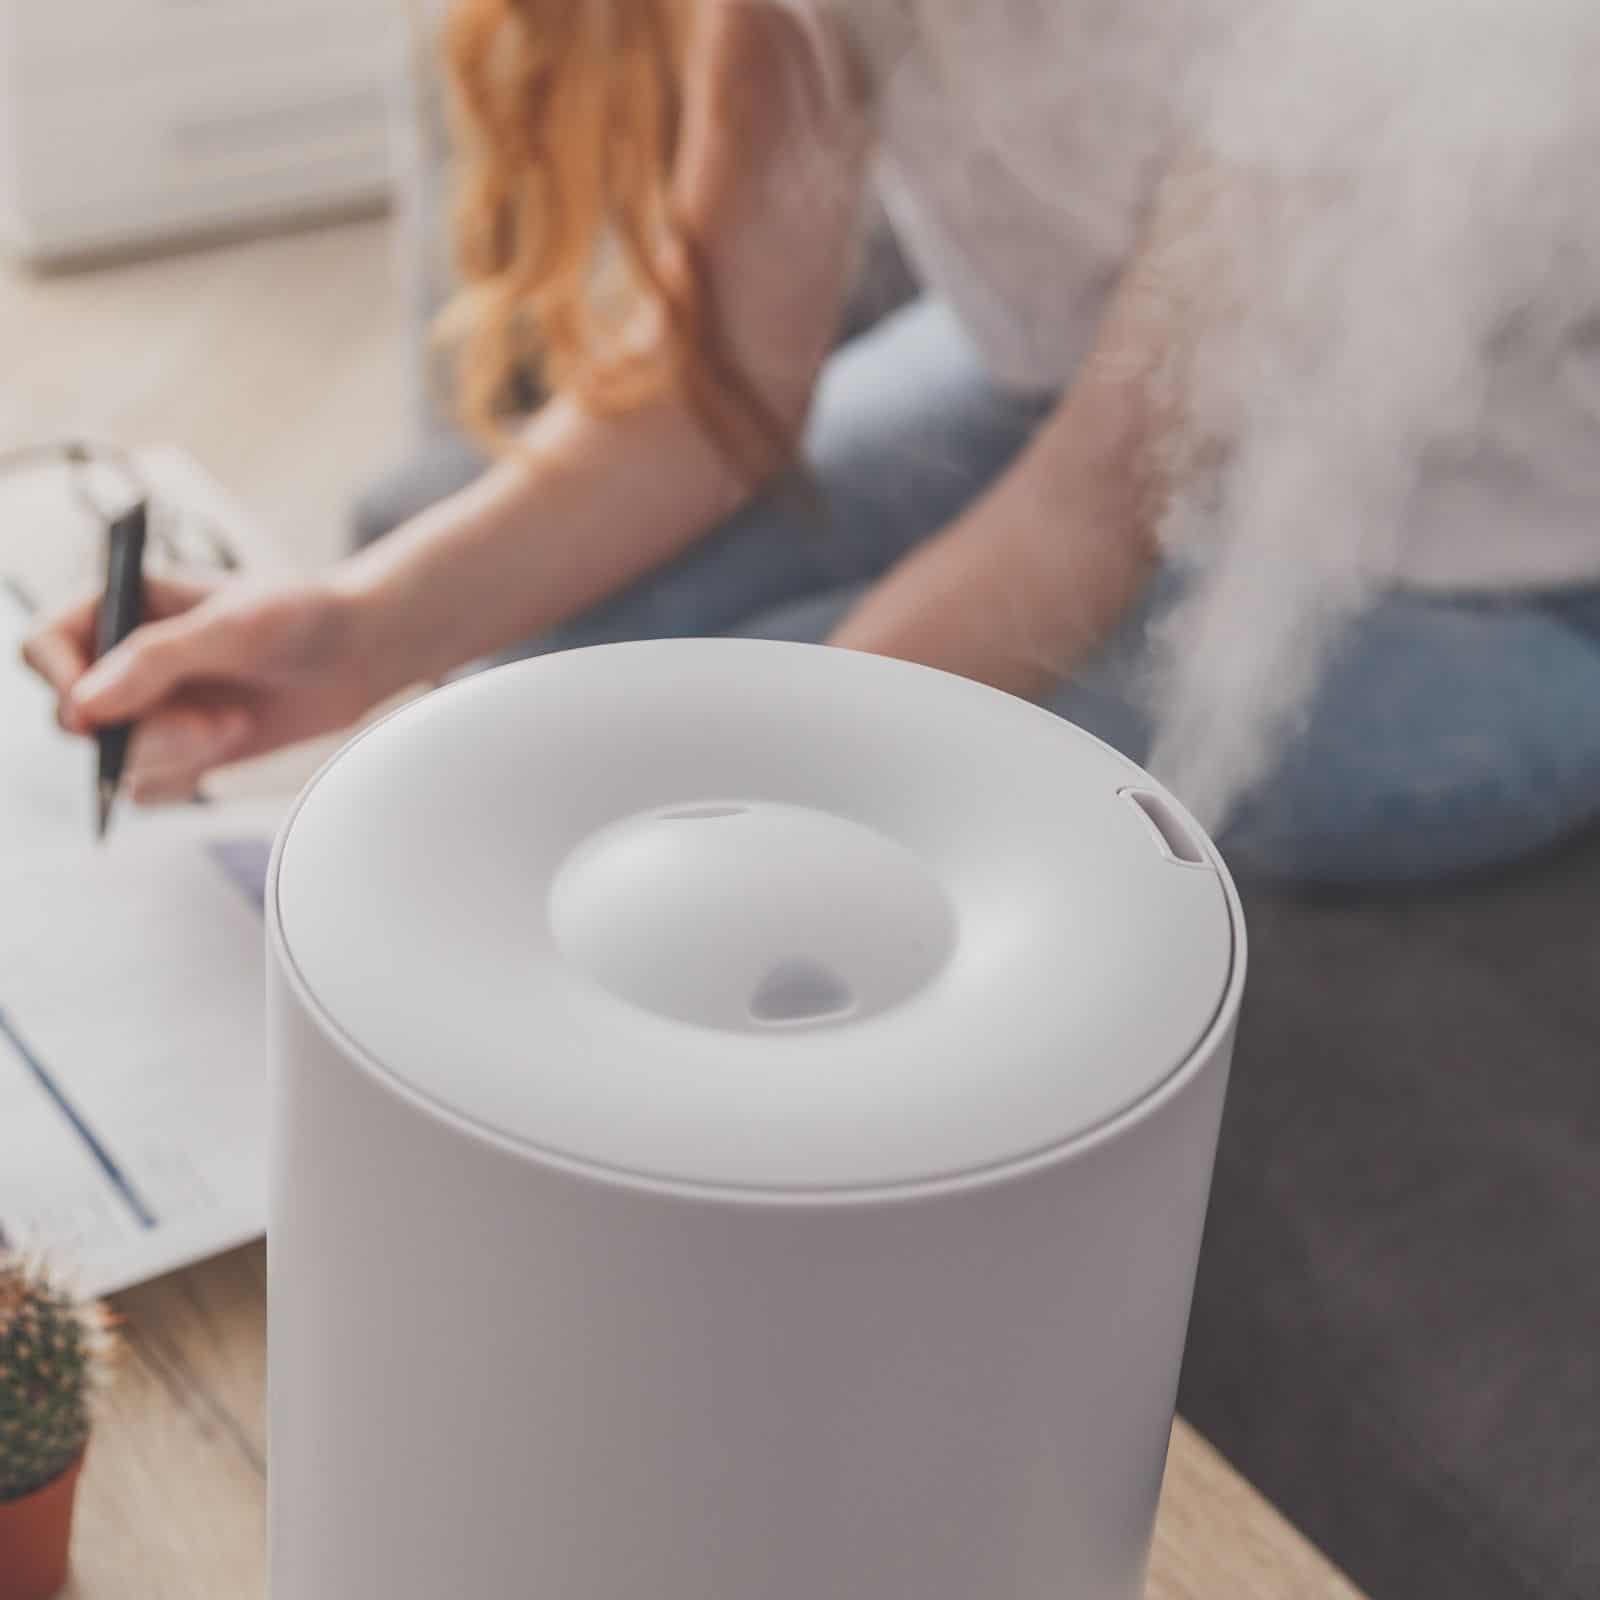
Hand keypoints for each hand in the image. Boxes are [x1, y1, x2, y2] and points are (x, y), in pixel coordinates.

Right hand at [21, 573, 382, 802]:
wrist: (358, 651)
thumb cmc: (300, 617)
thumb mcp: (233, 627)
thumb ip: (156, 661)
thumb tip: (82, 709)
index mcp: (120, 605)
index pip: (44, 647)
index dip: (63, 682)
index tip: (106, 712)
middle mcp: (122, 658)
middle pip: (77, 717)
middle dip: (144, 732)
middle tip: (212, 726)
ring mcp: (148, 706)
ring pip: (116, 759)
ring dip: (176, 753)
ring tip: (236, 723)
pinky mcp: (177, 746)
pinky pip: (148, 785)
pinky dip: (187, 775)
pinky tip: (231, 739)